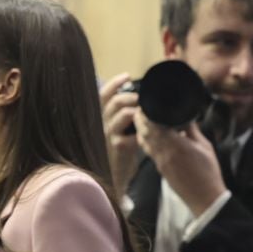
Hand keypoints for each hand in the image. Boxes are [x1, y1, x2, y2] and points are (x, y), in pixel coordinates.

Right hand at [100, 73, 142, 196]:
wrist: (116, 176)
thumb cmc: (122, 151)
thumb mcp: (120, 129)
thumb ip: (126, 114)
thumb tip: (141, 97)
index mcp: (103, 117)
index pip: (103, 95)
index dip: (114, 83)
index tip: (127, 75)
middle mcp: (102, 124)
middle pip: (114, 101)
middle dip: (133, 97)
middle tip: (145, 100)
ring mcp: (109, 135)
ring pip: (124, 113)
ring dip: (139, 111)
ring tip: (149, 114)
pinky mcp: (119, 146)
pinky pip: (133, 131)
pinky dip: (144, 128)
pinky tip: (150, 131)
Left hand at [134, 110, 225, 215]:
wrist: (204, 197)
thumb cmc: (208, 171)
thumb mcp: (205, 146)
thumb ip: (192, 130)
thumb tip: (185, 117)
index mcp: (176, 145)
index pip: (155, 125)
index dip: (148, 114)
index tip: (147, 105)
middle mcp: (164, 152)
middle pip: (145, 132)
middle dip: (140, 120)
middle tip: (142, 110)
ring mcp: (159, 161)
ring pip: (144, 142)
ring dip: (141, 130)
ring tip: (145, 120)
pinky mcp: (159, 168)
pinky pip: (148, 151)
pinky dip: (146, 141)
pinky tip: (152, 135)